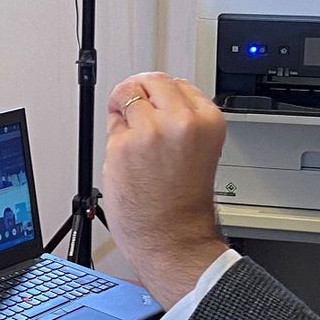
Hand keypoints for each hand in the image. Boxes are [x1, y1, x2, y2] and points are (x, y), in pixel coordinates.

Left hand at [102, 73, 229, 307]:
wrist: (173, 240)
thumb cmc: (184, 205)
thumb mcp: (199, 150)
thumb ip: (181, 122)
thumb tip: (153, 102)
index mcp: (207, 120)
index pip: (178, 84)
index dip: (161, 97)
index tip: (154, 105)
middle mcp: (182, 121)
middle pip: (151, 80)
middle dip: (139, 91)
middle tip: (132, 109)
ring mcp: (150, 131)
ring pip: (127, 95)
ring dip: (123, 112)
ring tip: (131, 140)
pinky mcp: (123, 145)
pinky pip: (112, 126)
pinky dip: (114, 139)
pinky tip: (126, 160)